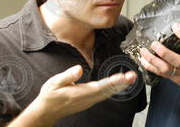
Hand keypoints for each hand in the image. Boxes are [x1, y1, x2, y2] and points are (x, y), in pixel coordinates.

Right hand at [9, 65, 136, 126]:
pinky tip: (120, 84)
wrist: (46, 111)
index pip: (99, 87)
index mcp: (79, 94)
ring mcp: (89, 101)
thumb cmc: (50, 96)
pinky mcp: (89, 101)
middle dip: (121, 83)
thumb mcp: (54, 83)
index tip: (122, 77)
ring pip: (107, 93)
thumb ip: (67, 76)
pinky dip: (113, 88)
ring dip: (120, 86)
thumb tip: (79, 68)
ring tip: (131, 78)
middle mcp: (87, 99)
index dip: (111, 82)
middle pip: (107, 91)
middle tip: (133, 76)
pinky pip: (104, 94)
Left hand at [139, 23, 179, 100]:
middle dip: (164, 53)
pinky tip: (143, 60)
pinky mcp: (175, 80)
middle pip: (177, 61)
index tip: (175, 26)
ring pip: (166, 69)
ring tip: (143, 51)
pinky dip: (151, 68)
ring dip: (153, 61)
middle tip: (154, 44)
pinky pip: (161, 74)